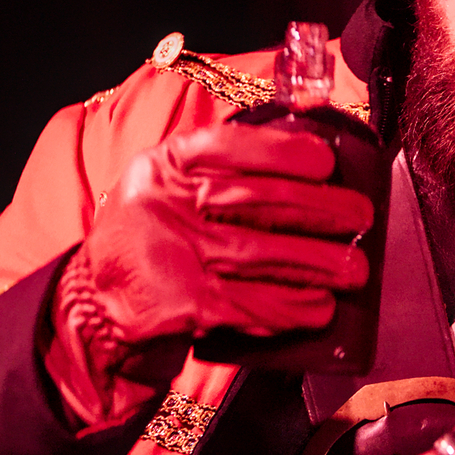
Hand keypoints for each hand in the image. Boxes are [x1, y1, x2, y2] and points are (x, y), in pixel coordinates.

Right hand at [44, 123, 372, 424]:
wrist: (96, 302)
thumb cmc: (153, 239)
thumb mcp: (170, 188)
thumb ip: (224, 170)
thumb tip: (309, 158)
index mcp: (162, 167)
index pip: (223, 147)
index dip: (279, 151)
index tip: (324, 160)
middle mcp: (160, 205)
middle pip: (250, 201)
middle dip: (315, 209)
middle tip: (359, 215)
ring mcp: (170, 256)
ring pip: (257, 255)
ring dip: (315, 263)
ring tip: (354, 267)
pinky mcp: (182, 304)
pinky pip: (249, 304)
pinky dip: (291, 306)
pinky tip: (321, 306)